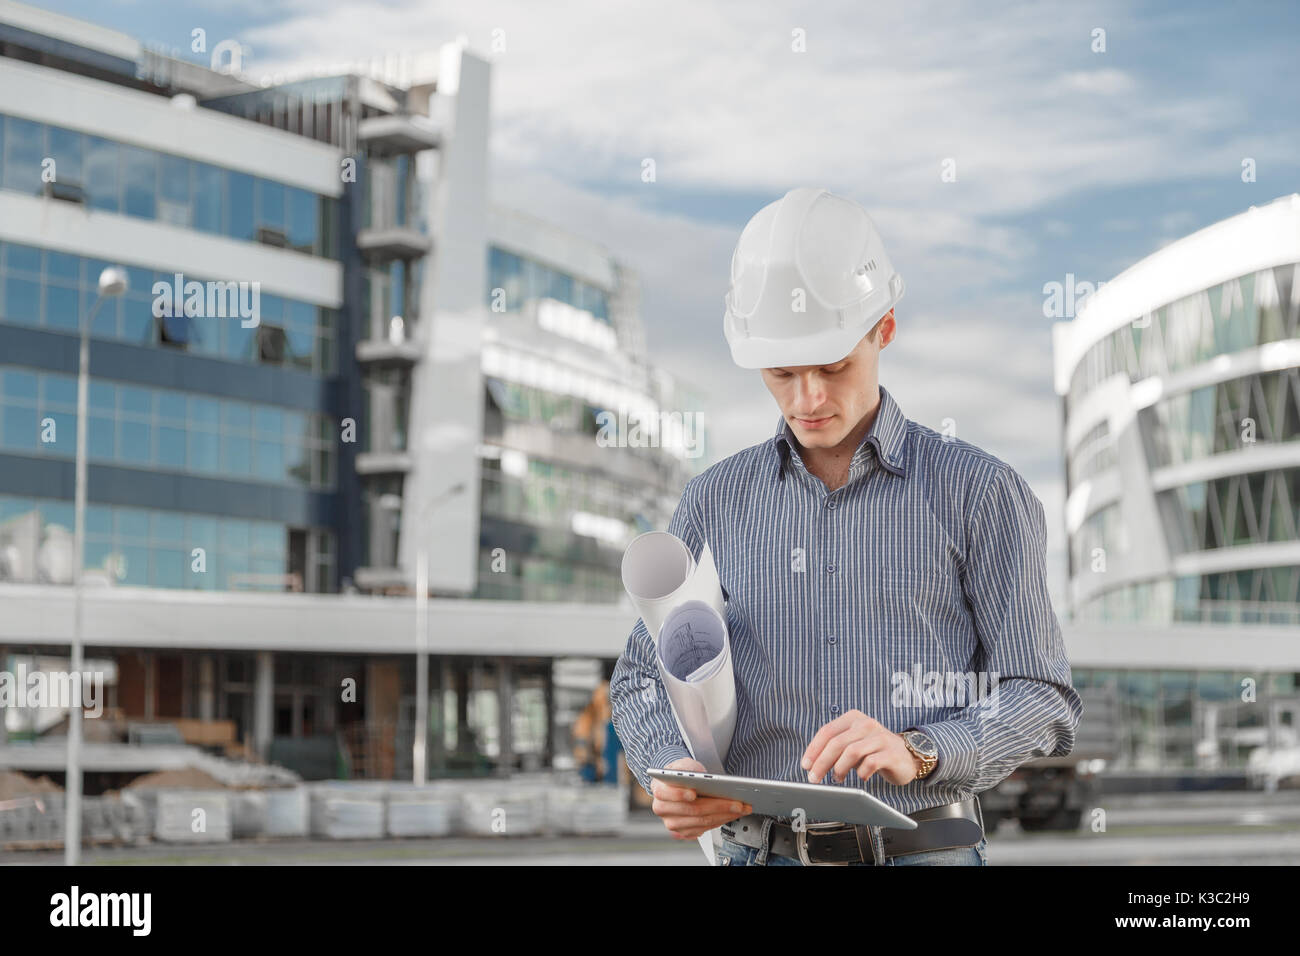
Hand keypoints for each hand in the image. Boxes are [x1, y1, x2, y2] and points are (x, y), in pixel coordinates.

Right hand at [651, 757, 752, 840]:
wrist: (680, 784)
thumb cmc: (683, 773)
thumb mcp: (684, 764)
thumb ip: (688, 769)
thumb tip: (700, 778)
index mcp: (659, 790)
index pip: (665, 794)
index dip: (679, 794)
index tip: (694, 793)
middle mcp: (662, 809)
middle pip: (692, 810)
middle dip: (718, 806)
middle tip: (737, 802)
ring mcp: (673, 823)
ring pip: (702, 822)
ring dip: (725, 815)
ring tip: (741, 808)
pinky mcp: (684, 832)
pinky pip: (705, 829)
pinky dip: (721, 821)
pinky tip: (732, 814)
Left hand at [801, 711, 917, 785]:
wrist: (907, 756)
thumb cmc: (873, 751)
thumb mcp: (852, 745)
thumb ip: (835, 750)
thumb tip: (812, 765)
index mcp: (853, 718)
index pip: (827, 731)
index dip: (814, 749)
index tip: (805, 765)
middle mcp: (867, 723)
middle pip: (837, 743)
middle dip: (821, 762)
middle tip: (814, 779)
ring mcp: (881, 737)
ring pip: (852, 752)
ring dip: (839, 769)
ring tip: (837, 779)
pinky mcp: (892, 753)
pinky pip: (871, 763)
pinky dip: (861, 773)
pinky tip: (860, 778)